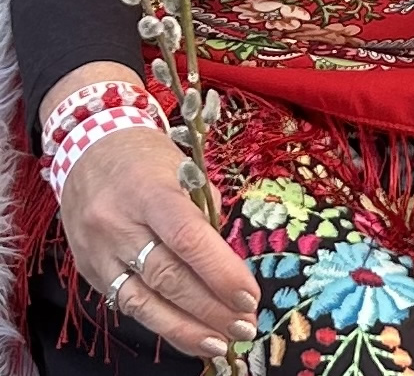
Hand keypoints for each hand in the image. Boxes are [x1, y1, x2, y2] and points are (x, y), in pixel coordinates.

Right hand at [60, 126, 259, 357]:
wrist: (87, 149)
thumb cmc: (144, 156)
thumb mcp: (181, 168)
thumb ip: (204, 212)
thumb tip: (227, 261)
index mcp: (149, 189)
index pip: (187, 237)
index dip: (221, 272)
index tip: (249, 296)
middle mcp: (119, 223)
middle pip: (169, 276)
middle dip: (211, 308)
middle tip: (245, 325)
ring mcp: (100, 251)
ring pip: (145, 302)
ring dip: (188, 330)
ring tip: (223, 342)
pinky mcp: (91, 271)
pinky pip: (128, 306)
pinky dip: (162, 326)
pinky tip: (190, 337)